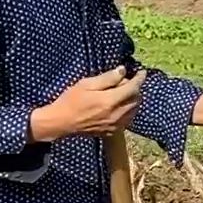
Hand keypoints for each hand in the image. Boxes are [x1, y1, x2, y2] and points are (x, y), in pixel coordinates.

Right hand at [30, 66, 146, 140]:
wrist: (61, 123)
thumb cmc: (71, 100)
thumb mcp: (86, 84)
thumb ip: (108, 78)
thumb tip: (123, 70)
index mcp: (110, 101)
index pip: (133, 88)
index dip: (140, 78)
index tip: (142, 72)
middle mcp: (117, 114)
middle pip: (136, 99)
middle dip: (135, 88)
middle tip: (124, 81)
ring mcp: (116, 125)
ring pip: (134, 110)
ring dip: (133, 99)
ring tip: (121, 92)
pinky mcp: (113, 131)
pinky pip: (128, 119)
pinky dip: (128, 110)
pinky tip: (118, 105)